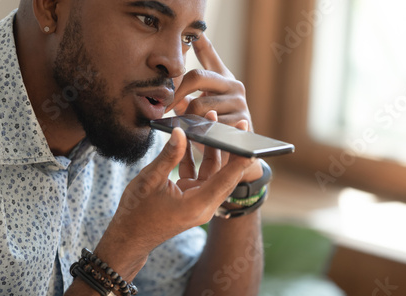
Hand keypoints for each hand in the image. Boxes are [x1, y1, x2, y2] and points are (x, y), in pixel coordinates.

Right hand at [96, 127, 253, 278]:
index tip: (251, 141)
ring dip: (212, 149)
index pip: (226, 179)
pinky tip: (189, 139)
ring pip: (214, 172)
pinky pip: (200, 175)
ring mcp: (199, 202)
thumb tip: (180, 132)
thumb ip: (168, 156)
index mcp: (197, 205)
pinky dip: (196, 158)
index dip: (240, 159)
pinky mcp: (192, 198)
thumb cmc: (136, 212)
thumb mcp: (149, 180)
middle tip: (239, 123)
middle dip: (231, 148)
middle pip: (226, 174)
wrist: (129, 236)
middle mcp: (203, 205)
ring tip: (212, 123)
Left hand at [169, 34, 262, 182]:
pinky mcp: (242, 121)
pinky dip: (199, 131)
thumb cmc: (215, 127)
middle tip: (164, 106)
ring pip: (199, 105)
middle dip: (176, 92)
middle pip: (197, 77)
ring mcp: (239, 102)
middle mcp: (234, 85)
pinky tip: (199, 136)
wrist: (239, 153)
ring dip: (186, 117)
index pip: (210, 55)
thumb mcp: (201, 109)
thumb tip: (166, 86)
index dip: (200, 42)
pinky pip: (210, 124)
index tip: (193, 31)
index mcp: (223, 78)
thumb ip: (186, 96)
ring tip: (185, 126)